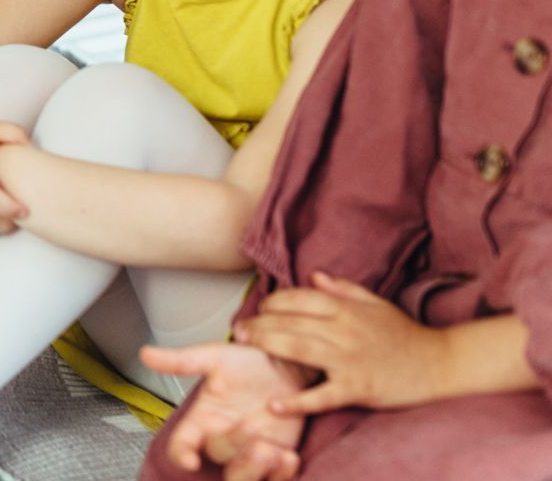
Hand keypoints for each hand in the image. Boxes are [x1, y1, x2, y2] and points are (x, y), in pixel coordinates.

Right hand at [141, 342, 307, 480]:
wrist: (288, 367)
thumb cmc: (250, 363)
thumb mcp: (216, 357)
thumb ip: (182, 361)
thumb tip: (146, 353)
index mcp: (202, 420)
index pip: (181, 445)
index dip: (181, 455)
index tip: (190, 459)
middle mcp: (223, 439)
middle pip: (217, 459)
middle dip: (234, 448)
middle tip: (251, 426)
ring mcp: (249, 451)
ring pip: (243, 477)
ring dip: (256, 469)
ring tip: (273, 450)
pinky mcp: (276, 458)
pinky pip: (275, 479)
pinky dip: (282, 474)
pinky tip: (289, 456)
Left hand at [237, 272, 446, 413]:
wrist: (441, 365)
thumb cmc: (405, 335)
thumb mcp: (375, 304)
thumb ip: (341, 289)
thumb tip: (312, 275)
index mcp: (346, 309)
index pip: (298, 298)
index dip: (274, 302)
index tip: (259, 309)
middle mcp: (343, 330)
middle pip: (290, 322)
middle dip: (259, 324)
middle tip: (239, 330)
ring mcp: (349, 360)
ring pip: (298, 349)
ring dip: (267, 346)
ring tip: (246, 346)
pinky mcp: (358, 388)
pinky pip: (322, 396)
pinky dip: (297, 402)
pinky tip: (275, 404)